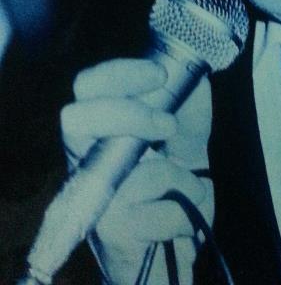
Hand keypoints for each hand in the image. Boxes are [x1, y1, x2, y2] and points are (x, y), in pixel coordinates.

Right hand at [60, 58, 213, 284]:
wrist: (185, 221)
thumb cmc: (180, 161)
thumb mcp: (189, 116)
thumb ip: (185, 88)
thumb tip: (188, 64)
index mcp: (104, 122)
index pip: (88, 85)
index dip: (119, 73)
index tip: (159, 75)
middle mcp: (88, 156)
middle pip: (76, 120)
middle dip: (129, 115)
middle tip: (169, 126)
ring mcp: (96, 194)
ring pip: (131, 175)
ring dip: (177, 176)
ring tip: (186, 183)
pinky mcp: (114, 231)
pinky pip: (157, 212)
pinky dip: (184, 208)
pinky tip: (181, 209)